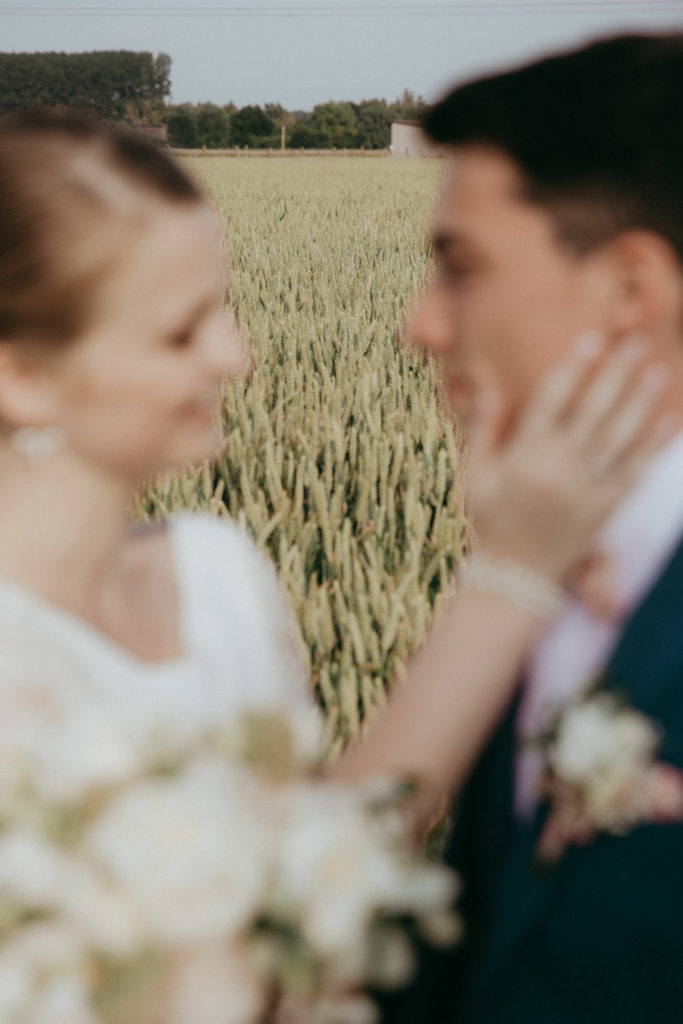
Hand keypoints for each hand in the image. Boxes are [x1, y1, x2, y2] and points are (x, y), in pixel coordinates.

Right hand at [466, 331, 675, 581]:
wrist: (514, 577)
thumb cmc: (489, 522)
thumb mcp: (474, 477)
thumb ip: (482, 432)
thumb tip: (487, 389)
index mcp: (523, 456)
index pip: (551, 401)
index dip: (573, 368)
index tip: (591, 340)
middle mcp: (556, 468)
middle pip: (592, 411)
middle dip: (614, 374)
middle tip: (634, 342)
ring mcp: (583, 489)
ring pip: (617, 437)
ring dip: (639, 402)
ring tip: (655, 371)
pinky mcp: (604, 509)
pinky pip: (633, 471)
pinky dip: (651, 445)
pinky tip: (666, 420)